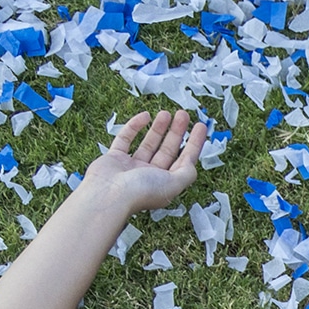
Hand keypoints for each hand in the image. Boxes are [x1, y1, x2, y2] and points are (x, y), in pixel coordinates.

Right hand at [83, 111, 207, 214]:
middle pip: (168, 150)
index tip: (201, 126)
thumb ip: (186, 173)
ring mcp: (132, 167)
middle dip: (177, 132)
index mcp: (166, 183)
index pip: (184, 161)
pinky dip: (134, 127)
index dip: (194, 143)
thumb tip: (192, 162)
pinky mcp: (114, 158)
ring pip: (149, 144)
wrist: (108, 195)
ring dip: (159, 128)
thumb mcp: (173, 184)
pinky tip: (145, 116)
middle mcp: (150, 176)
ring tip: (166, 112)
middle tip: (183, 114)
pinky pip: (126, 139)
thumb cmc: (141, 192)